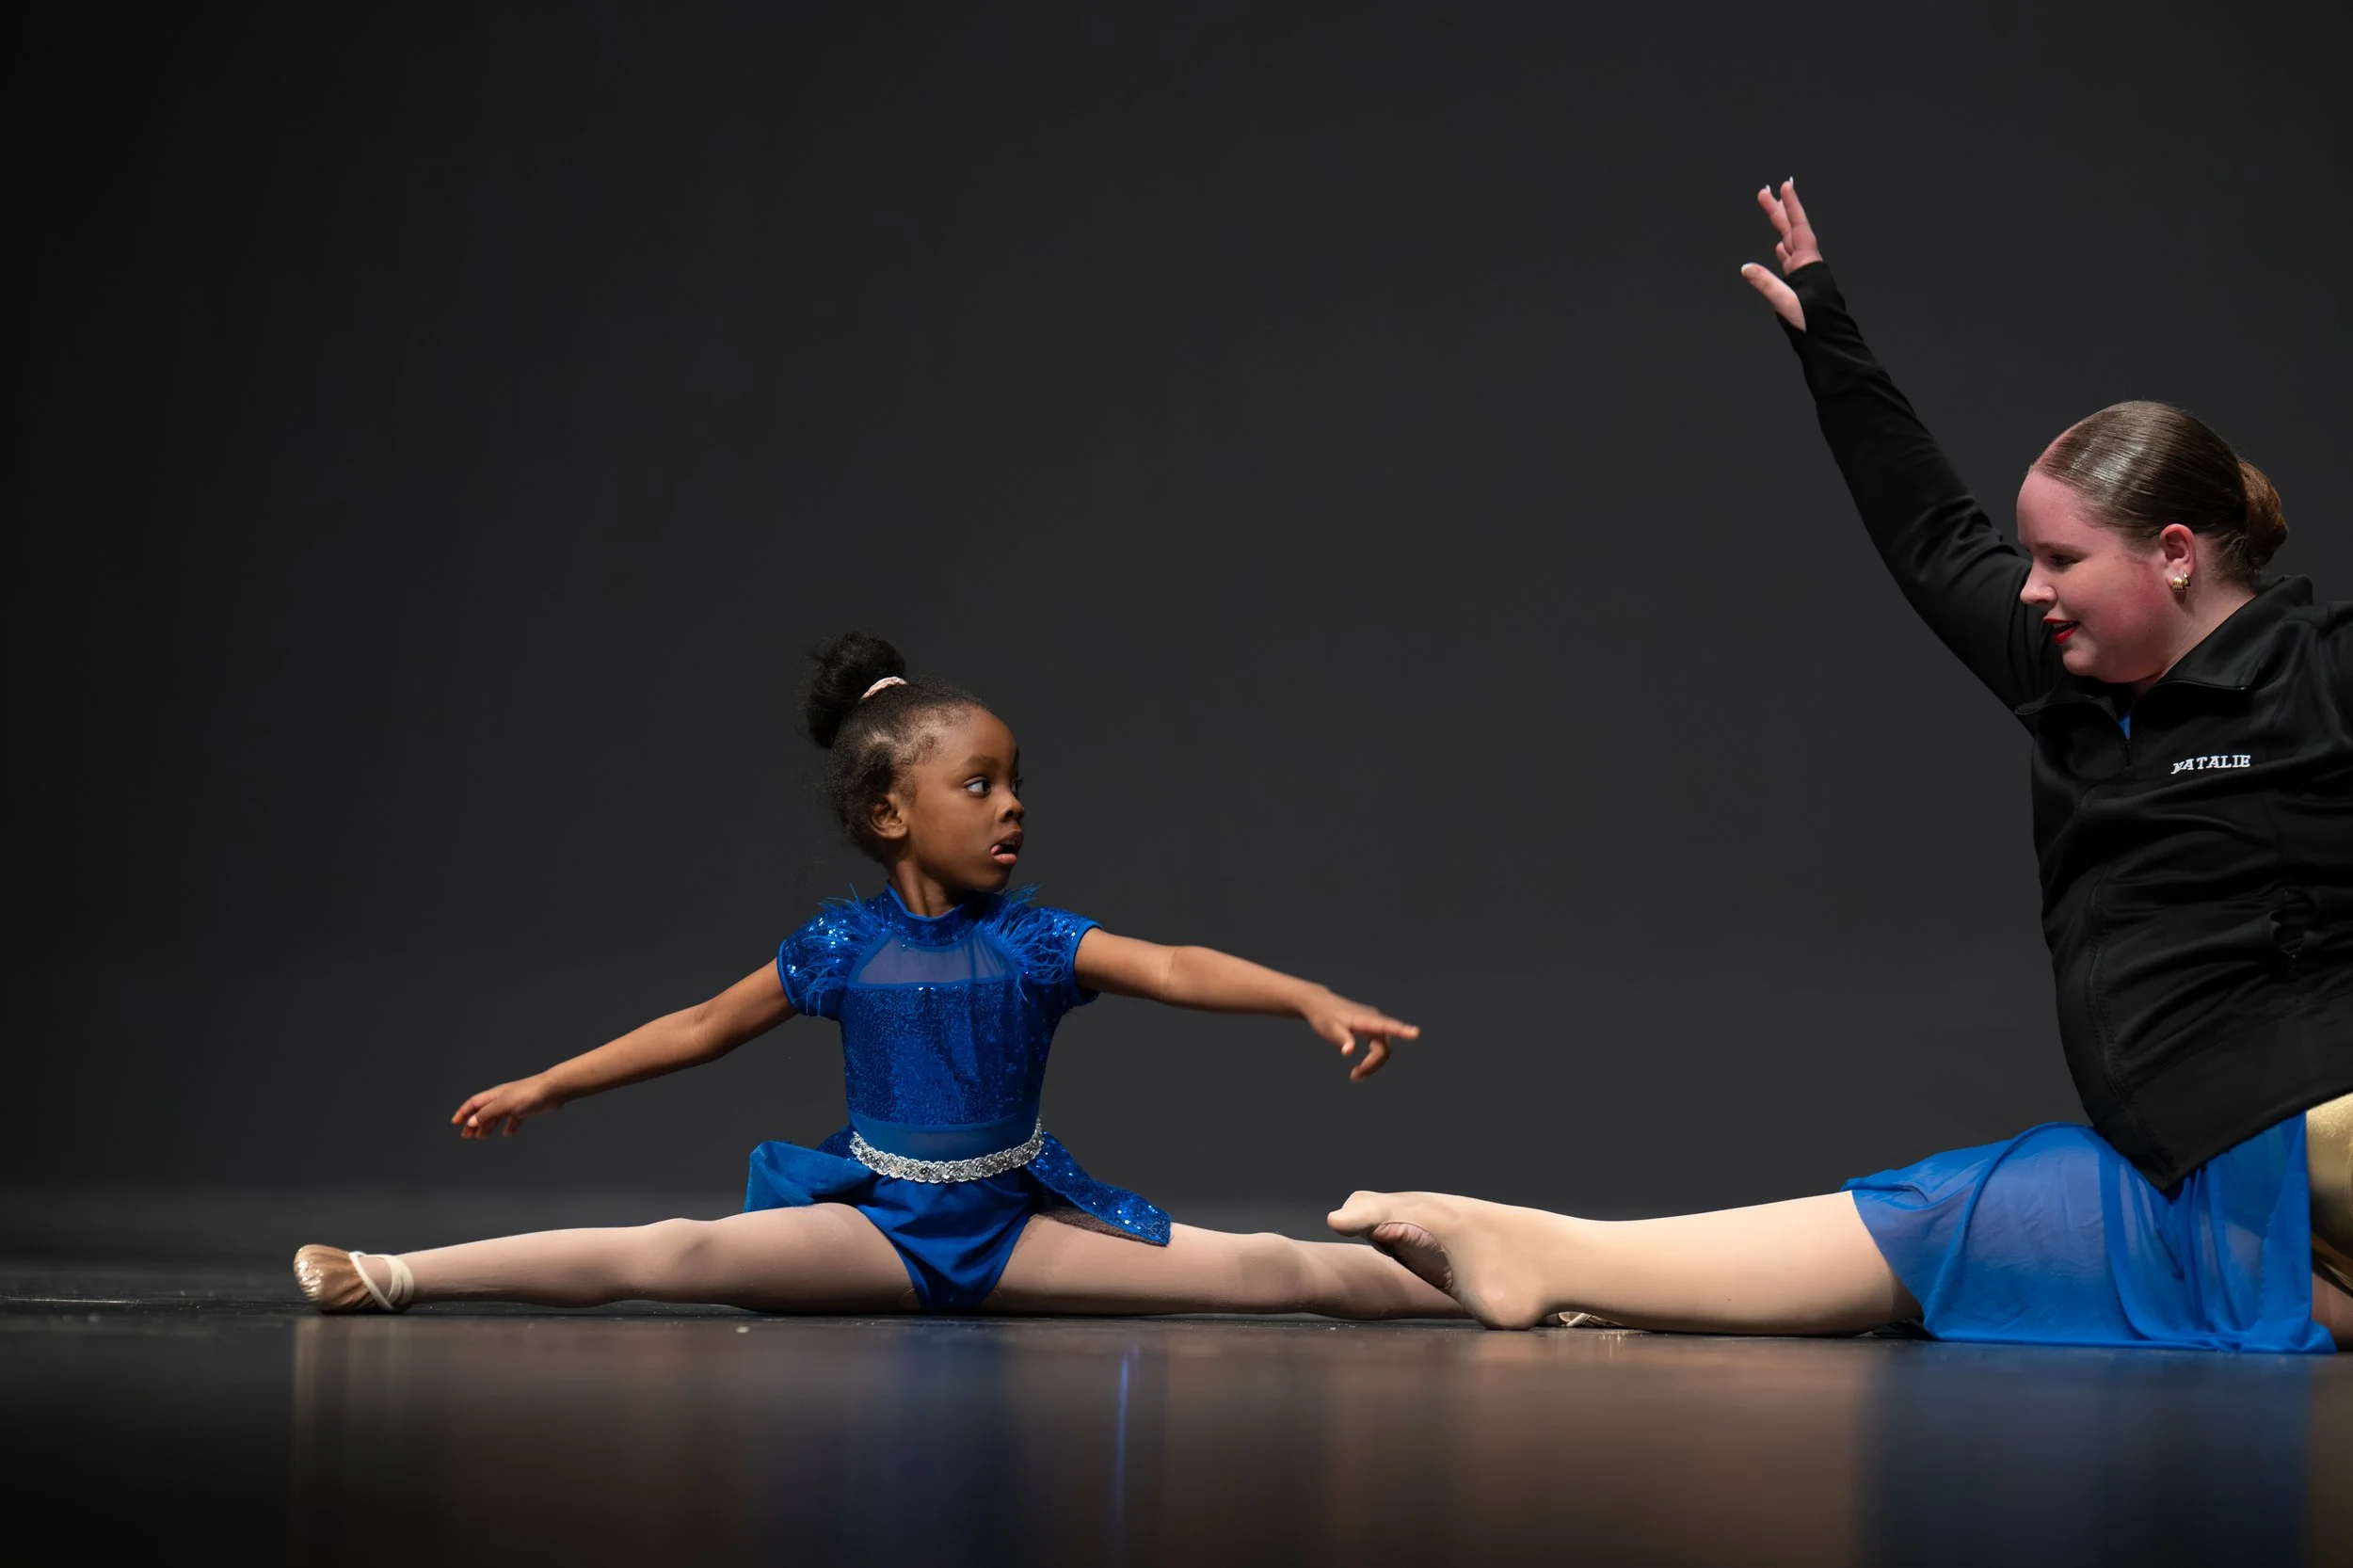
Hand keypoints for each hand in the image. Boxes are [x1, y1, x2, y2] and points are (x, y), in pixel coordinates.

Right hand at [452, 1074, 564, 1138]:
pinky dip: (509, 1127)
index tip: (455, 1123)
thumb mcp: (503, 1105)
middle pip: (483, 1112)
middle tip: (466, 1136)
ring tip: (481, 1137)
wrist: (552, 1090)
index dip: (463, 1112)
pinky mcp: (526, 1110)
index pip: (473, 1104)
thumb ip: (487, 1114)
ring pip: (497, 1117)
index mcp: (494, 1096)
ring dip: (488, 1127)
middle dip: (473, 1123)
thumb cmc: (528, 1094)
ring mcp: (514, 1104)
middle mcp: (502, 1099)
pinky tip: (507, 1134)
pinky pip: (514, 1120)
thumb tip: (470, 1122)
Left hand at [1301, 989, 1419, 1081]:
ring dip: (1372, 1065)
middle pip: (1383, 1047)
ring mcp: (1373, 1024)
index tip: (1415, 1033)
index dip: (1402, 1031)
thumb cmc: (1324, 1016)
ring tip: (1355, 1076)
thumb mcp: (1329, 1028)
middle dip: (1373, 1065)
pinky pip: (1378, 1047)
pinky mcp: (1371, 1028)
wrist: (1319, 1004)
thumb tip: (1348, 1052)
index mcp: (1365, 1019)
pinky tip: (1359, 1070)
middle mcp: (1374, 1020)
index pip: (1386, 1026)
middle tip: (1355, 1077)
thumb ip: (1341, 1039)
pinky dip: (1371, 1060)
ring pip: (1382, 1049)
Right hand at [1740, 178, 1822, 330]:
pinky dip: (1782, 250)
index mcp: (1807, 263)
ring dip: (1779, 226)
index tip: (1785, 186)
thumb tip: (1746, 268)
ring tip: (1772, 210)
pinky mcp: (1799, 285)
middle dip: (1778, 210)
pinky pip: (1789, 260)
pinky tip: (1779, 246)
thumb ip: (1766, 285)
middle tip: (1764, 192)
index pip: (1797, 227)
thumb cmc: (1813, 323)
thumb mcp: (1787, 303)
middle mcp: (1806, 264)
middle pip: (1790, 230)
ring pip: (1789, 243)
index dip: (1791, 206)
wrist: (1827, 341)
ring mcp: (1803, 274)